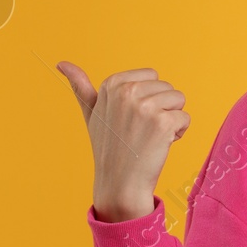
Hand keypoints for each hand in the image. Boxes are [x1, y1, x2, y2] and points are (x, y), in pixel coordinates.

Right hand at [58, 61, 189, 222]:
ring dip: (171, 120)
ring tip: (150, 137)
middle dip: (161, 108)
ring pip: (178, 100)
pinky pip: (185, 118)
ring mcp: (145, 106)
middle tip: (141, 131)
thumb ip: (80, 86)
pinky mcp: (162, 122)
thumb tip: (61, 63)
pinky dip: (178, 134)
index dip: (147, 98)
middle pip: (167, 87)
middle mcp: (127, 91)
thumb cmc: (108, 148)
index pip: (151, 76)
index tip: (131, 119)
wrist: (119, 183)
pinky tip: (159, 146)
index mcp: (112, 83)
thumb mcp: (91, 114)